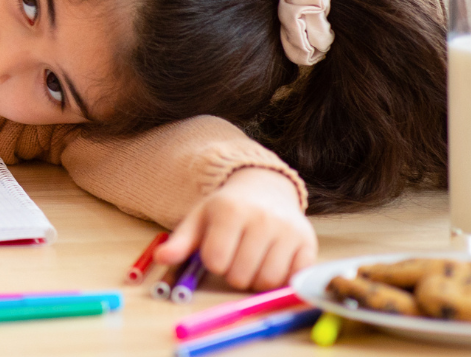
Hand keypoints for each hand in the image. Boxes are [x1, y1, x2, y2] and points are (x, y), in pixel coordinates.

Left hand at [156, 168, 316, 291]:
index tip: (216, 252)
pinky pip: (292, 279)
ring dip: (256, 281)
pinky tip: (272, 264)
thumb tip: (162, 258)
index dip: (213, 263)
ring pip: (267, 281)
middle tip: (235, 258)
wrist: (265, 188)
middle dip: (233, 274)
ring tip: (252, 262)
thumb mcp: (200, 219)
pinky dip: (280, 280)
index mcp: (230, 210)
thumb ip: (181, 241)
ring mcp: (289, 231)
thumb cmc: (227, 209)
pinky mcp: (308, 243)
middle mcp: (263, 218)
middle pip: (241, 275)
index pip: (215, 260)